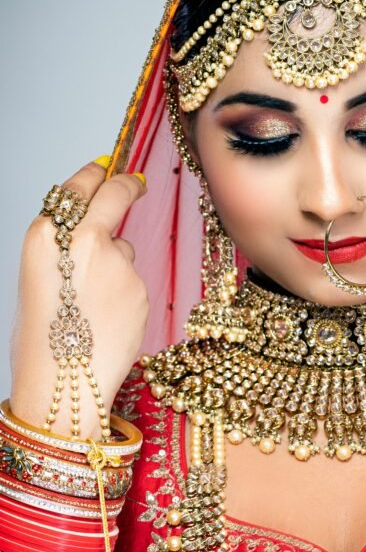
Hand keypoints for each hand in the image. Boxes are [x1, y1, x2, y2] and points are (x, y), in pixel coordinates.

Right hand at [10, 161, 148, 435]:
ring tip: (92, 309)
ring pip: (125, 250)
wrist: (66, 381)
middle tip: (136, 183)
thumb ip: (65, 250)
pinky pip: (135, 282)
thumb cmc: (41, 340)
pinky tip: (108, 322)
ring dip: (116, 267)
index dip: (97, 175)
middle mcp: (84, 239)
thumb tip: (96, 235)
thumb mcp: (38, 279)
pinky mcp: (140, 286)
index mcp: (46, 235)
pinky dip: (125, 296)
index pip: (79, 187)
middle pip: (115, 194)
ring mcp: (117, 262)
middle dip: (128, 185)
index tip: (109, 169)